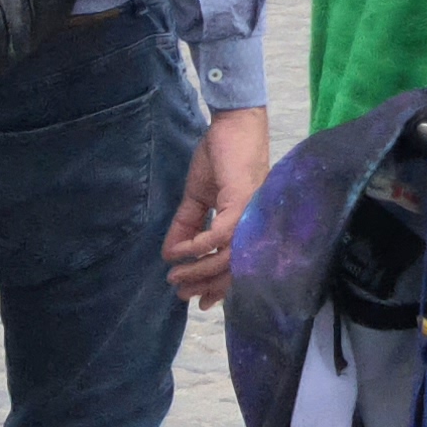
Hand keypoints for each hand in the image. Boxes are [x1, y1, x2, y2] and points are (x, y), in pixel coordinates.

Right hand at [162, 107, 269, 305]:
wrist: (232, 124)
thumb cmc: (221, 156)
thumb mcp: (199, 197)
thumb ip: (187, 225)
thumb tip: (170, 254)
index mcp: (250, 224)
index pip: (240, 264)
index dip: (220, 286)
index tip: (199, 302)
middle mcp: (256, 223)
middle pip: (235, 267)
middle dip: (206, 285)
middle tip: (181, 293)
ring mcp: (252, 213)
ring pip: (229, 256)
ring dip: (199, 270)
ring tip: (176, 276)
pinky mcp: (243, 200)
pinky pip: (220, 235)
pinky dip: (199, 246)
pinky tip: (182, 251)